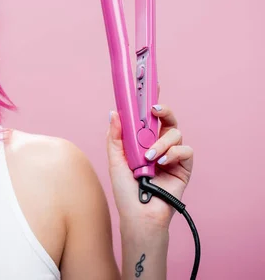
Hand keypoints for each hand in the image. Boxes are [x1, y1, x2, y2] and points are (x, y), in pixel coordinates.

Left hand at [106, 86, 193, 230]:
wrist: (140, 214)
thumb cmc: (126, 191)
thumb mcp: (115, 161)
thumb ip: (115, 137)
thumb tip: (113, 112)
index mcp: (141, 142)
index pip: (147, 118)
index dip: (150, 102)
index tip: (149, 85)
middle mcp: (158, 145)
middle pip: (166, 119)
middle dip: (163, 110)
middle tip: (155, 110)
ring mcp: (172, 155)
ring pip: (175, 132)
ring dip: (162, 142)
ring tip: (151, 157)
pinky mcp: (184, 167)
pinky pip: (185, 149)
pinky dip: (174, 153)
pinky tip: (163, 162)